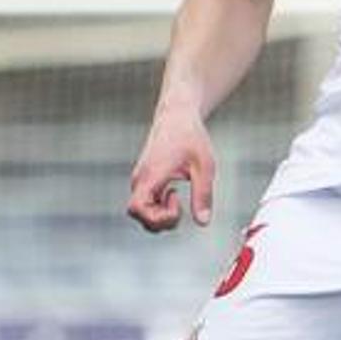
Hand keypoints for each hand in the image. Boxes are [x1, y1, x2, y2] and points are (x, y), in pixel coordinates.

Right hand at [126, 107, 215, 231]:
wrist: (177, 117)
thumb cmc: (191, 137)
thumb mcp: (204, 166)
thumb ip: (203, 195)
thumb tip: (204, 222)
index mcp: (151, 175)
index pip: (137, 208)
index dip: (158, 216)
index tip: (178, 199)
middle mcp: (140, 180)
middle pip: (137, 214)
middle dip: (160, 220)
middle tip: (180, 206)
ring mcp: (140, 181)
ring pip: (140, 211)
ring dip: (159, 214)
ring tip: (177, 197)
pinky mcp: (144, 181)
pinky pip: (145, 204)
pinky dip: (158, 208)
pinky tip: (173, 194)